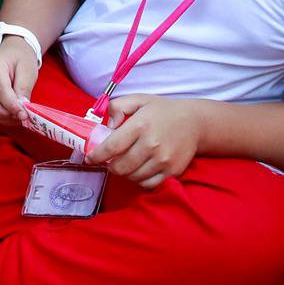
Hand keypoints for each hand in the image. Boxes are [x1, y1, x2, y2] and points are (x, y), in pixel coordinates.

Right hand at [0, 39, 39, 123]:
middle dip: (1, 114)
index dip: (11, 106)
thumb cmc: (21, 58)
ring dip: (3, 117)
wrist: (13, 51)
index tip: (24, 114)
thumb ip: (23, 89)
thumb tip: (21, 110)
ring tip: (20, 114)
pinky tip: (14, 112)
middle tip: (19, 116)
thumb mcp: (28, 70)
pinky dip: (2, 116)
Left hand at [89, 95, 203, 188]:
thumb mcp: (138, 100)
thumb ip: (117, 107)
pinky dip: (139, 180)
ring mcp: (163, 160)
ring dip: (125, 174)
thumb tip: (107, 126)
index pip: (111, 147)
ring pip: (133, 177)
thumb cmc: (162, 111)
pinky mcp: (173, 171)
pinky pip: (149, 184)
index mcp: (140, 125)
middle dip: (110, 167)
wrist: (194, 121)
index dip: (96, 156)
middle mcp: (151, 144)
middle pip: (121, 167)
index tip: (89, 159)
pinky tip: (138, 170)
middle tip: (109, 162)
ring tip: (125, 164)